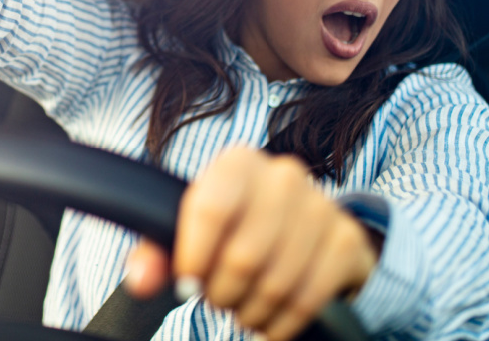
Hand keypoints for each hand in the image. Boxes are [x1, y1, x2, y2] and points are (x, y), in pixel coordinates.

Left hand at [125, 148, 378, 340]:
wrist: (300, 229)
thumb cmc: (232, 229)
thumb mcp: (191, 232)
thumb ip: (156, 252)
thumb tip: (141, 280)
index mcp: (238, 164)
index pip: (209, 210)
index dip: (194, 257)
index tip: (189, 283)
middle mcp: (284, 175)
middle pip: (243, 257)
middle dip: (223, 293)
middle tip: (218, 299)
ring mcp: (322, 206)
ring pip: (276, 284)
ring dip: (251, 312)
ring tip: (242, 309)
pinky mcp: (347, 240)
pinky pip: (308, 299)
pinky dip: (282, 323)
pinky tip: (269, 322)